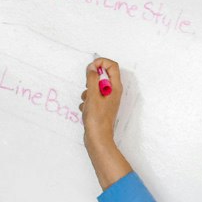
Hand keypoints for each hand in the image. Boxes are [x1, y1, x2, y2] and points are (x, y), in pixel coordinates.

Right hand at [77, 54, 129, 189]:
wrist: (98, 139)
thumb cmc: (97, 118)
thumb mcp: (93, 95)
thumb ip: (92, 79)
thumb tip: (92, 67)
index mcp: (115, 87)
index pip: (112, 66)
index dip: (101, 62)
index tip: (90, 68)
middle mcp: (113, 92)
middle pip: (103, 76)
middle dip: (91, 80)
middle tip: (87, 87)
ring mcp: (107, 100)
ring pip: (95, 87)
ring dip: (87, 92)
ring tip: (87, 103)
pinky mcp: (101, 107)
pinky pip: (92, 98)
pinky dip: (87, 102)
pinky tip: (86, 110)